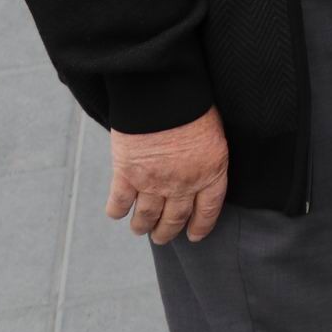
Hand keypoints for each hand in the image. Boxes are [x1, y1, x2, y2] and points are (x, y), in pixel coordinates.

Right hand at [106, 106, 228, 244]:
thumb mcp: (214, 134)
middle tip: (162, 237)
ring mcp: (153, 182)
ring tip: (141, 230)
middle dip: (168, 232)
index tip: (194, 236)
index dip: (201, 226)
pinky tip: (117, 213)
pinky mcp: (127, 175)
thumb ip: (207, 158)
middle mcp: (183, 183)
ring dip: (143, 227)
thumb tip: (200, 171)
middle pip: (176, 218)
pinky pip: (120, 203)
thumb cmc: (193, 106)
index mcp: (211, 171)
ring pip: (147, 217)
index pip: (208, 209)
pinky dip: (117, 211)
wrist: (163, 94)